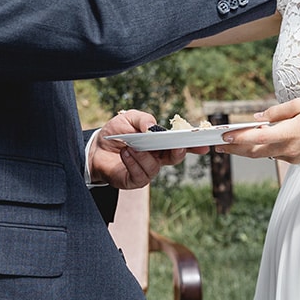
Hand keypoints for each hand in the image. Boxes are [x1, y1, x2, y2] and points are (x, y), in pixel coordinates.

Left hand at [91, 110, 209, 189]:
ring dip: (144, 156)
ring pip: (155, 167)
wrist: (95, 148)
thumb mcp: (129, 118)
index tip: (205, 145)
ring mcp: (146, 170)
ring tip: (131, 147)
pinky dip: (133, 163)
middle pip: (174, 158)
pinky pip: (140, 175)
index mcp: (161, 143)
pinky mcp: (134, 180)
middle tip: (175, 146)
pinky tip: (125, 153)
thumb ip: (143, 119)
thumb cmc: (117, 132)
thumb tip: (153, 127)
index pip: (181, 144)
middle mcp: (157, 158)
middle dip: (177, 152)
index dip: (194, 145)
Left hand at [215, 98, 299, 163]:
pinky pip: (274, 154)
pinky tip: (254, 142)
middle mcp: (287, 149)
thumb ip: (277, 112)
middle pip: (254, 152)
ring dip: (245, 150)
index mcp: (288, 133)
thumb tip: (257, 118)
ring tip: (229, 144)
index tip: (223, 136)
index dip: (238, 138)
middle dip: (234, 149)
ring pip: (262, 154)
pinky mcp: (295, 160)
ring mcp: (291, 157)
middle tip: (217, 145)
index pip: (257, 138)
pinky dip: (262, 148)